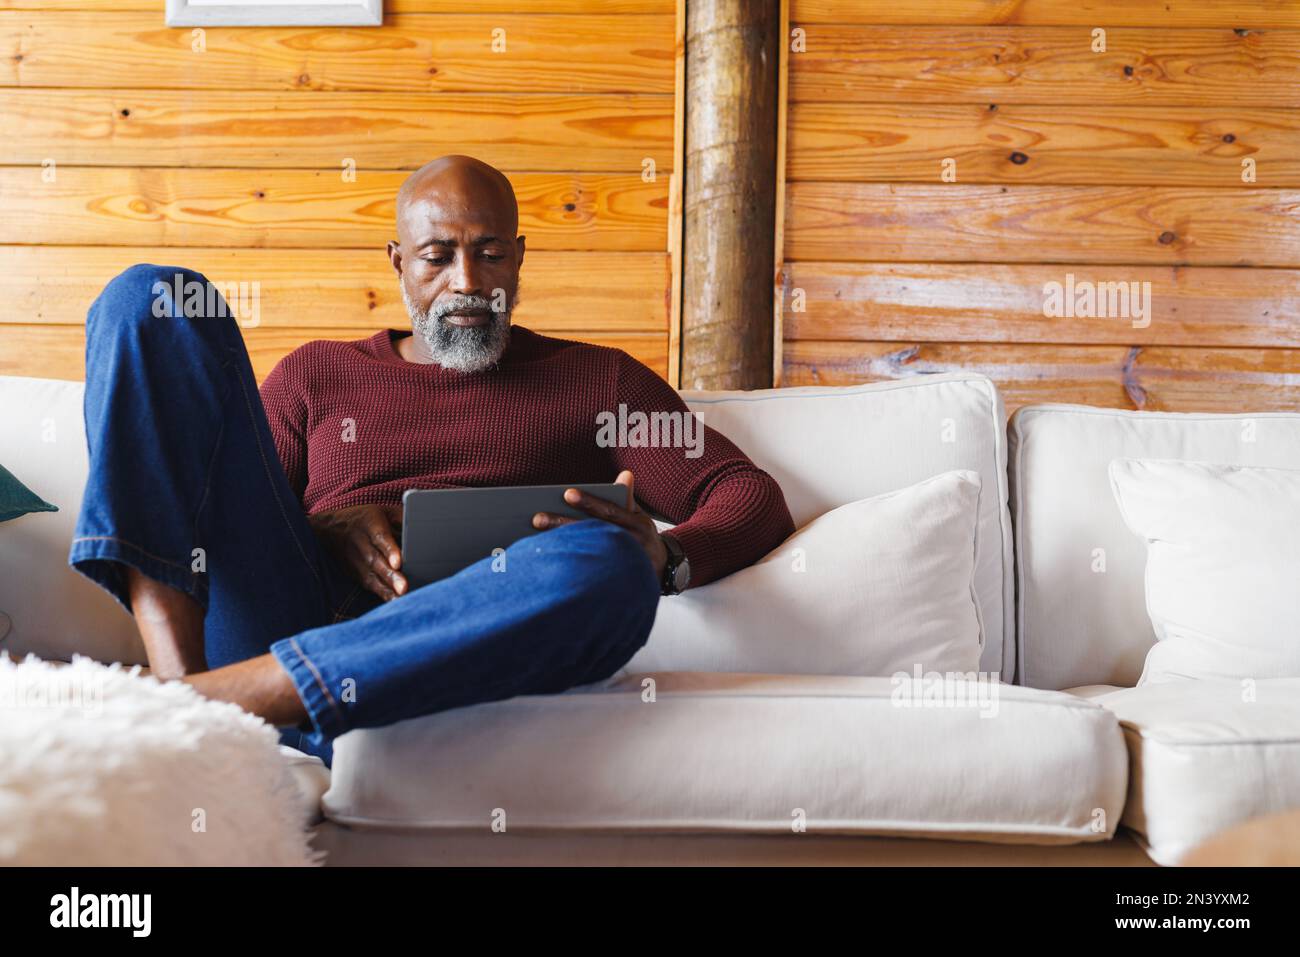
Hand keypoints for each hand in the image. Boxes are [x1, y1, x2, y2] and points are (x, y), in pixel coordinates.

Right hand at [308, 504, 406, 600]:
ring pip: (371, 576)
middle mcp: (360, 543)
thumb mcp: (383, 511)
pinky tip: (395, 601)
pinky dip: (382, 594)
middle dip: (390, 575)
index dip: (389, 550)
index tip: (398, 562)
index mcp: (369, 524)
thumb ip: (402, 518)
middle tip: (404, 587)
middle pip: (376, 560)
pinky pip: (369, 585)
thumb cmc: (365, 519)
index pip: (380, 538)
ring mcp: (355, 561)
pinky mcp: (355, 574)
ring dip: (387, 589)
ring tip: (402, 597)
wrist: (328, 529)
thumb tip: (424, 527)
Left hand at [532, 470, 667, 578]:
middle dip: (564, 526)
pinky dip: (566, 567)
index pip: (610, 512)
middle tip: (537, 518)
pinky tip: (546, 560)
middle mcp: (631, 546)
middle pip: (593, 534)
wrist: (662, 572)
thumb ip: (628, 499)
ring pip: (587, 556)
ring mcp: (621, 566)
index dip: (590, 502)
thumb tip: (625, 475)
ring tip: (534, 539)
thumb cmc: (643, 539)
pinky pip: (585, 574)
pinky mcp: (611, 583)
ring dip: (561, 547)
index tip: (567, 493)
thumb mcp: (640, 518)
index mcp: (638, 526)